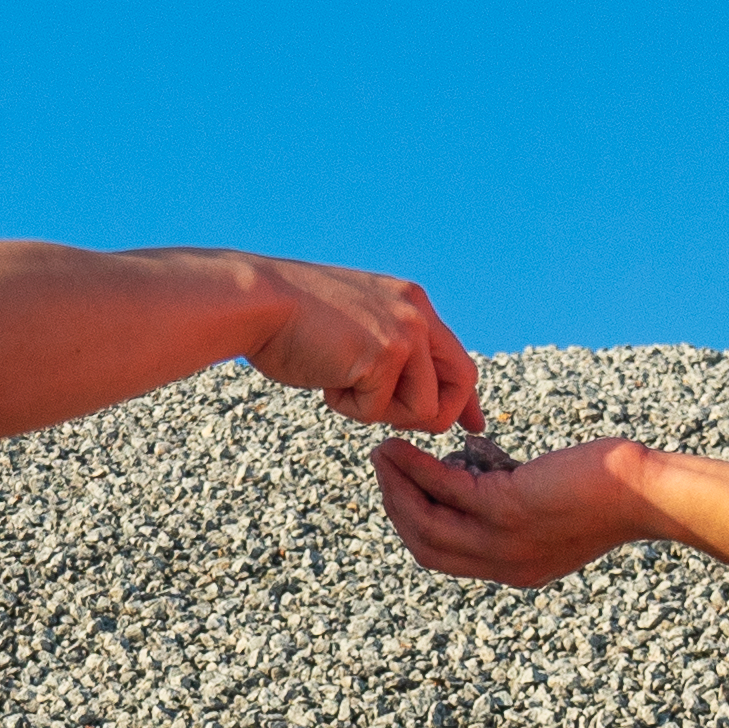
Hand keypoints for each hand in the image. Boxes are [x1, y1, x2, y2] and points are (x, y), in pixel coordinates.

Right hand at [231, 258, 481, 435]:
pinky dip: (347, 407)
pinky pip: (378, 412)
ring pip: (422, 409)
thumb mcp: (355, 327)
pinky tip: (324, 376)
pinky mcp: (385, 354)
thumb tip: (410, 397)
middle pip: (461, 383)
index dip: (466, 398)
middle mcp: (417, 313)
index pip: (457, 357)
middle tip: (392, 416)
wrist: (256, 302)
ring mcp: (405, 332)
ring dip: (378, 410)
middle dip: (434, 416)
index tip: (472, 425)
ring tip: (340, 380)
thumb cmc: (289, 322)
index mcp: (411, 302)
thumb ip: (388, 351)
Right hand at [371, 433, 669, 589]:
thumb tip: (482, 470)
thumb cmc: (610, 491)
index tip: (399, 491)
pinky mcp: (508, 510)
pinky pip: (446, 489)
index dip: (413, 525)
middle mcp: (504, 564)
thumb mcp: (554, 507)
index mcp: (514, 569)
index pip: (445, 556)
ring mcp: (504, 541)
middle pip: (426, 545)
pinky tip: (402, 447)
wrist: (645, 494)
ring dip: (396, 486)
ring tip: (382, 452)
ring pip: (426, 521)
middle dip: (395, 507)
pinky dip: (416, 467)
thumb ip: (516, 503)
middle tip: (382, 469)